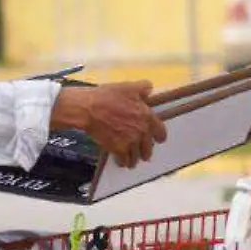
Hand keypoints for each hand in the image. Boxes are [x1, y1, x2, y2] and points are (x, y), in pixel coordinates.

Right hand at [52, 82, 167, 168]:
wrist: (89, 109)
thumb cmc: (107, 96)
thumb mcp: (128, 87)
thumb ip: (143, 88)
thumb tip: (150, 89)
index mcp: (147, 117)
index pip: (161, 133)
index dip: (159, 137)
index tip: (158, 140)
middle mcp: (142, 132)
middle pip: (148, 149)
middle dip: (145, 151)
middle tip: (142, 152)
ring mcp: (130, 142)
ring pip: (136, 157)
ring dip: (134, 159)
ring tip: (131, 160)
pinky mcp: (118, 149)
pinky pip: (124, 161)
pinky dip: (123, 162)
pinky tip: (121, 161)